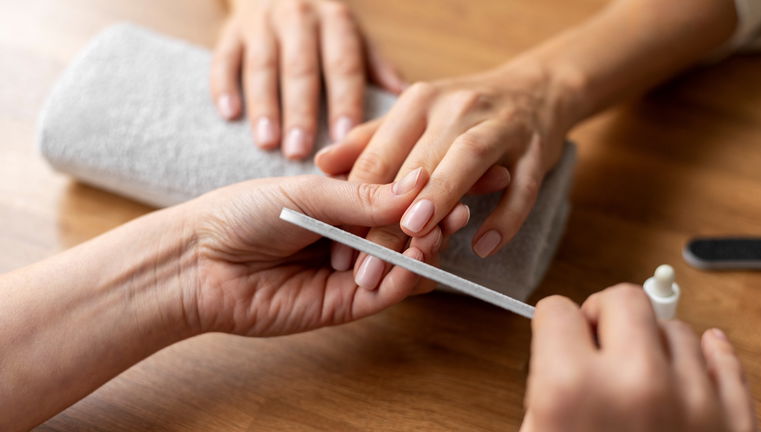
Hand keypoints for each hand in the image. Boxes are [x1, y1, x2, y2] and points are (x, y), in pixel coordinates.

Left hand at [184, 172, 466, 336]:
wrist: (200, 262)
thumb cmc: (242, 213)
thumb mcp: (308, 191)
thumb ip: (364, 194)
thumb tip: (419, 184)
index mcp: (341, 203)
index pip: (395, 196)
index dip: (426, 190)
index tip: (456, 176)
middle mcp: (351, 237)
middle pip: (406, 231)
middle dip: (433, 220)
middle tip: (455, 209)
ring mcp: (351, 271)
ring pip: (403, 263)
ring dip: (424, 249)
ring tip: (435, 233)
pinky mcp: (345, 305)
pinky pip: (388, 293)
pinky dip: (407, 278)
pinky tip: (415, 261)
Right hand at [211, 0, 405, 158]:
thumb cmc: (323, 26)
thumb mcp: (354, 37)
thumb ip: (376, 68)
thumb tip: (404, 101)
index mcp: (336, 21)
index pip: (343, 64)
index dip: (344, 101)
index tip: (346, 137)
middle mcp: (299, 17)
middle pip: (301, 69)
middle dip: (300, 111)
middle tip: (300, 152)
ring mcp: (261, 23)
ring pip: (262, 66)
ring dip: (264, 106)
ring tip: (267, 144)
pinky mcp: (230, 31)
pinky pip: (224, 58)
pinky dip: (224, 86)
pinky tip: (229, 114)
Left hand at [314, 60, 579, 281]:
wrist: (540, 89)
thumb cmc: (463, 112)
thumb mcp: (411, 117)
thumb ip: (369, 142)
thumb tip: (321, 162)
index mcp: (418, 104)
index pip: (378, 157)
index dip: (354, 201)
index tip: (337, 248)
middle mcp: (456, 109)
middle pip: (417, 164)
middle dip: (390, 216)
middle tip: (369, 262)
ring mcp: (500, 127)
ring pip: (467, 160)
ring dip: (442, 196)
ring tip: (418, 236)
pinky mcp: (536, 151)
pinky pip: (523, 186)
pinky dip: (506, 217)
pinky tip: (483, 246)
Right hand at [522, 284, 757, 431]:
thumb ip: (543, 391)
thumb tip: (561, 356)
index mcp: (572, 390)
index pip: (557, 310)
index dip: (553, 325)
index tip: (558, 335)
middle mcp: (636, 386)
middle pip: (624, 298)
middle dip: (606, 316)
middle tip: (600, 344)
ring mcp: (694, 404)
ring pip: (677, 329)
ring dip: (655, 347)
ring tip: (641, 382)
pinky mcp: (734, 426)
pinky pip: (726, 360)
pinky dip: (708, 359)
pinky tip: (686, 370)